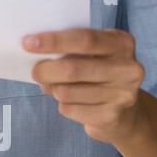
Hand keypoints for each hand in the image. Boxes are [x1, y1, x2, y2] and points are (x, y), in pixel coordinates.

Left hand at [23, 28, 146, 143]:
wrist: (125, 112)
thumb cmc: (98, 72)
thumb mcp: (94, 53)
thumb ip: (72, 47)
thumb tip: (33, 49)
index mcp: (122, 43)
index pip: (85, 39)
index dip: (54, 41)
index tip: (28, 43)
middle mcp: (128, 68)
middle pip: (72, 68)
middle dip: (45, 70)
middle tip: (34, 71)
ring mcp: (123, 95)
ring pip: (67, 92)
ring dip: (52, 89)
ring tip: (55, 87)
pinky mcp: (111, 117)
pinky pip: (70, 109)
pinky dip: (63, 105)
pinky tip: (71, 102)